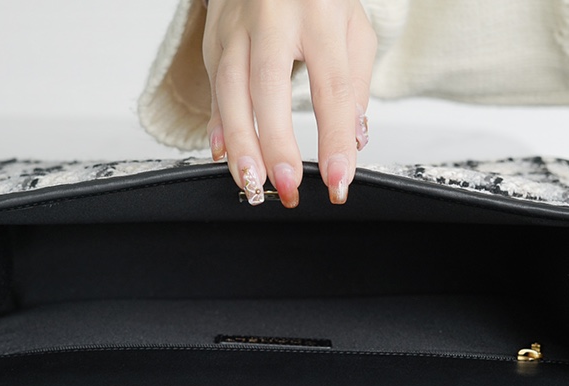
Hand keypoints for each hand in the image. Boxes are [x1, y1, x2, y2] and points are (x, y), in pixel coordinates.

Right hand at [201, 0, 375, 207]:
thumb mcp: (353, 26)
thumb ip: (355, 83)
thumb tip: (352, 140)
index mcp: (319, 14)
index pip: (330, 86)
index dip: (333, 138)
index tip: (337, 180)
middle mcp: (273, 17)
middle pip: (269, 87)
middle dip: (276, 145)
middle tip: (288, 186)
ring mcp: (237, 27)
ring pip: (231, 89)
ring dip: (240, 143)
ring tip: (253, 183)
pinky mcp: (213, 37)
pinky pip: (213, 87)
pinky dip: (217, 124)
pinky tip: (222, 154)